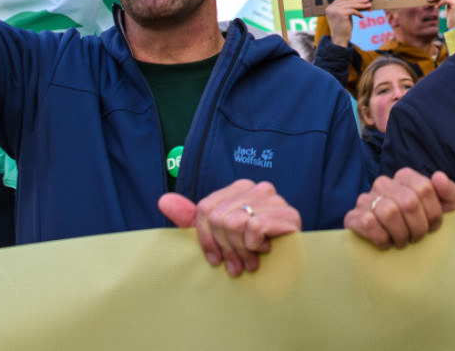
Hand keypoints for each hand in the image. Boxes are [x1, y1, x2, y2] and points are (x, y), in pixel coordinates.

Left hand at [158, 179, 301, 276]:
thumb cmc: (254, 250)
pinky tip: (267, 250)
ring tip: (251, 261)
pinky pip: (254, 229)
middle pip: (218, 218)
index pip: (205, 210)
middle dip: (226, 249)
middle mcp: (257, 187)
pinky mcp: (287, 213)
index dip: (207, 240)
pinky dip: (256, 246)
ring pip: (234, 223)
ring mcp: (274, 198)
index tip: (216, 260)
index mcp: (240, 188)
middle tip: (237, 265)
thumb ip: (193, 218)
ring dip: (241, 251)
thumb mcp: (219, 236)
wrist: (291, 266)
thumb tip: (163, 200)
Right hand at [324, 0, 370, 47]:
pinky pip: (352, 11)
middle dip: (358, 0)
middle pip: (347, 2)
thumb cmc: (343, 29)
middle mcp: (330, 8)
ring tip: (368, 5)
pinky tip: (362, 16)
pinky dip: (358, 13)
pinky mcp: (340, 14)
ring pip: (350, 5)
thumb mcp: (344, 16)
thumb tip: (358, 0)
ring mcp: (334, 10)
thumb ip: (347, 8)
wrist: (340, 39)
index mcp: (329, 8)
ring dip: (361, 5)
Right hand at [344, 168, 454, 248]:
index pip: (424, 188)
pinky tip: (386, 243)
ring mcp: (366, 199)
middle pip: (409, 202)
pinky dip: (383, 239)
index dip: (433, 213)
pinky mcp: (353, 217)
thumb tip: (439, 177)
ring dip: (401, 234)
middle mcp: (383, 183)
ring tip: (402, 241)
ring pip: (389, 212)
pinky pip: (369, 224)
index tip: (432, 227)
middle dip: (418, 227)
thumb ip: (448, 192)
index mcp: (405, 177)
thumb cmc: (422, 225)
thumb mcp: (442, 210)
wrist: (398, 250)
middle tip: (417, 238)